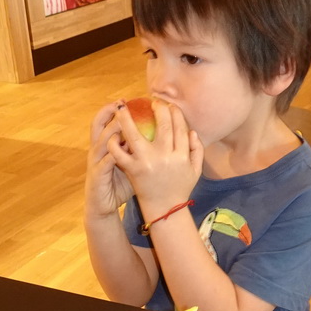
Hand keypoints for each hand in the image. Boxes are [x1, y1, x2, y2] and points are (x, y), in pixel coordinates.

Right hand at [85, 104, 133, 219]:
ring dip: (110, 131)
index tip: (127, 99)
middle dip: (108, 112)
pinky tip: (119, 148)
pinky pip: (104, 163)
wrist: (103, 205)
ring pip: (101, 141)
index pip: (107, 122)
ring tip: (121, 121)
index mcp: (106, 146)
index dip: (114, 110)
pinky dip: (111, 155)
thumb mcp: (130, 164)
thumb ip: (139, 149)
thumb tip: (159, 136)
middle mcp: (99, 150)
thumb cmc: (119, 184)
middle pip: (98, 125)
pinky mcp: (96, 176)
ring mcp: (96, 162)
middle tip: (120, 103)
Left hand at [108, 99, 202, 221]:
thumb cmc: (180, 188)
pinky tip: (112, 133)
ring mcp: (148, 163)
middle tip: (152, 101)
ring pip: (135, 135)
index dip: (175, 112)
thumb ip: (197, 150)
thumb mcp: (195, 171)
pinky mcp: (133, 170)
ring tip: (121, 107)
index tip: (169, 105)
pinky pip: (120, 153)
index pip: (180, 127)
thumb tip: (192, 131)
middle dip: (158, 108)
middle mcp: (166, 157)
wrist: (165, 209)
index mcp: (181, 156)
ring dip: (127, 118)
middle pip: (163, 125)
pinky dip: (115, 143)